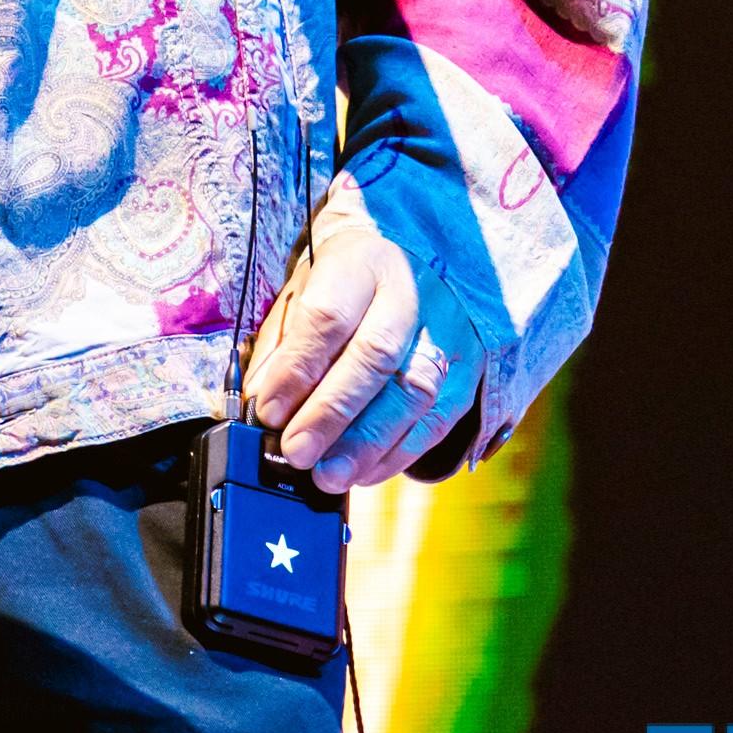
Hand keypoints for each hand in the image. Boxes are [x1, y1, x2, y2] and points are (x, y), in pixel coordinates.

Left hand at [240, 176, 465, 492]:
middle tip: (298, 453)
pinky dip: (400, 453)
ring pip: (414, 394)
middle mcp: (412, 293)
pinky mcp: (470, 368)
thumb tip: (261, 404)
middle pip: (376, 358)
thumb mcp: (302, 293)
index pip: (329, 316)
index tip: (268, 411)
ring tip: (329, 475)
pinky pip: (440, 419)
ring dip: (368, 444)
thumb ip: (282, 346)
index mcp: (362, 262)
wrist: (413, 257)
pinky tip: (365, 472)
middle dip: (332, 414)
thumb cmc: (344, 282)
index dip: (298, 369)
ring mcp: (448, 331)